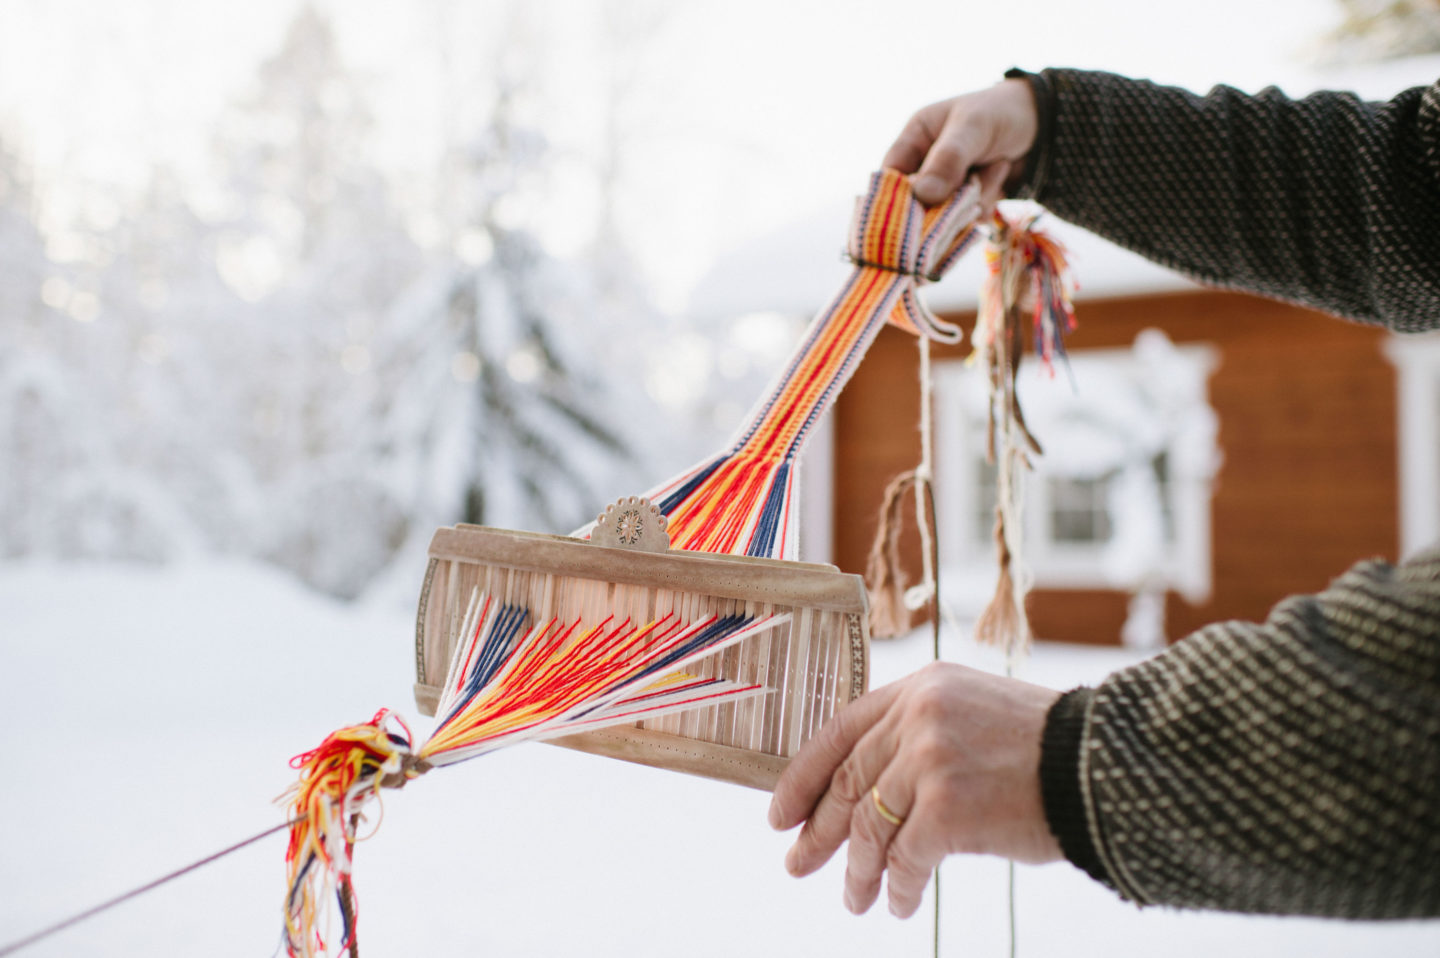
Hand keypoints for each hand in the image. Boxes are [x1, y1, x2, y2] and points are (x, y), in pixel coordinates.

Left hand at [767, 662, 1062, 916]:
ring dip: (859, 871)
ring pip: (870, 826)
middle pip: (848, 781)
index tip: (781, 815)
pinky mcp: (948, 807)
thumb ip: (919, 734)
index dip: (802, 776)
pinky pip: (905, 859)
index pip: (840, 730)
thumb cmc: (1046, 750)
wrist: (1105, 766)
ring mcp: (930, 760)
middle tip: (799, 865)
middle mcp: (918, 716)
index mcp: (921, 687)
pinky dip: (897, 888)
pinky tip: (897, 905)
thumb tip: (865, 792)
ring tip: (854, 900)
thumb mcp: (973, 714)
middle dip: (820, 830)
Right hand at [884, 78, 1038, 206]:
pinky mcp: (966, 204)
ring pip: (944, 217)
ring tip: (997, 166)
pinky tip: (1001, 175)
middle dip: (945, 201)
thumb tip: (922, 194)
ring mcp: (946, 188)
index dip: (897, 197)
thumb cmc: (1001, 112)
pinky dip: (986, 204)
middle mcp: (925, 167)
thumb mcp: (973, 126)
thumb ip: (948, 158)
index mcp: (914, 141)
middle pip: (916, 205)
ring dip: (973, 198)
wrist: (1045, 124)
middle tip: (970, 185)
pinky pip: (966, 220)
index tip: (916, 210)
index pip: (890, 178)